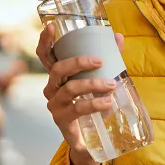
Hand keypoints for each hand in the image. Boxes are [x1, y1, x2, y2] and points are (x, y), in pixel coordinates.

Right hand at [36, 24, 124, 164]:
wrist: (89, 137)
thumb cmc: (92, 100)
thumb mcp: (101, 77)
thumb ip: (110, 58)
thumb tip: (119, 37)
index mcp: (59, 76)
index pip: (46, 56)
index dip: (45, 41)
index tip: (52, 27)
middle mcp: (52, 88)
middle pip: (58, 70)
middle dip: (78, 62)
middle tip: (100, 61)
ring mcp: (56, 105)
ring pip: (70, 89)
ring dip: (92, 85)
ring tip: (111, 85)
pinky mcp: (63, 120)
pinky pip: (78, 109)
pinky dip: (94, 104)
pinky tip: (107, 103)